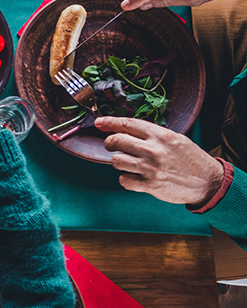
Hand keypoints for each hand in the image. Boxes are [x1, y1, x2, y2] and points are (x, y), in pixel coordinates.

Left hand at [97, 116, 223, 203]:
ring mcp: (150, 168)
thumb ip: (152, 134)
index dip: (110, 122)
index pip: (128, 124)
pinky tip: (135, 177)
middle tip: (112, 145)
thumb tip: (126, 130)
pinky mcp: (149, 185)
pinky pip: (123, 180)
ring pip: (116, 161)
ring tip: (129, 163)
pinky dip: (126, 179)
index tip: (99, 122)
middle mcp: (154, 150)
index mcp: (161, 135)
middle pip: (116, 140)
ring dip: (119, 162)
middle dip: (110, 142)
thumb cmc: (190, 160)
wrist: (208, 182)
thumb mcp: (175, 139)